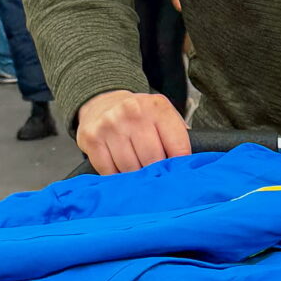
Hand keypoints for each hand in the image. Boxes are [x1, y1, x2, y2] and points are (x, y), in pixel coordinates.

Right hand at [78, 88, 192, 175]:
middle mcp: (133, 113)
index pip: (178, 149)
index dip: (178, 168)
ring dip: (135, 177)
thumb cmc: (140, 117)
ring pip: (130, 168)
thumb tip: (189, 168)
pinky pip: (109, 171)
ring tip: (137, 172)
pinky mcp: (92, 138)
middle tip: (154, 177)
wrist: (102, 102)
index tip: (175, 176)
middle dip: (155, 174)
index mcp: (158, 107)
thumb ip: (178, 137)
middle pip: (153, 161)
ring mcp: (110, 125)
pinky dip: (116, 177)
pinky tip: (119, 170)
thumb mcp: (163, 117)